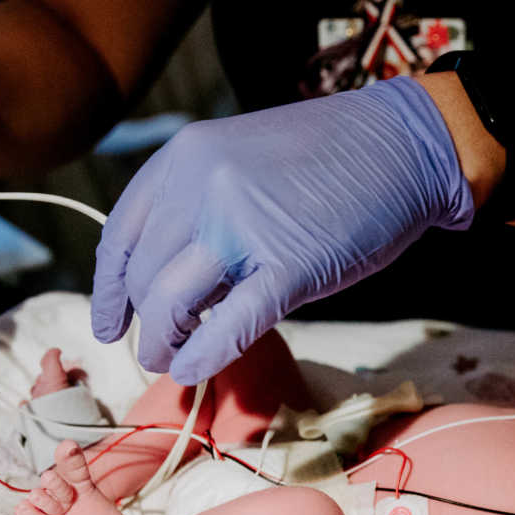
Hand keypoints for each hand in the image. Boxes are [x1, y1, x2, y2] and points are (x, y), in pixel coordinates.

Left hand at [92, 77, 474, 383]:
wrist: (403, 144)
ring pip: (172, 304)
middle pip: (144, 277)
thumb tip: (172, 281)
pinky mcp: (289, 265)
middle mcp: (200, 186)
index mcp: (184, 157)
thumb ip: (199, 206)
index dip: (110, 289)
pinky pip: (229, 326)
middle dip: (143, 324)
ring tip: (172, 360)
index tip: (111, 323)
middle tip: (153, 350)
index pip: (121, 236)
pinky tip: (194, 370)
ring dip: (164, 343)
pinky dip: (204, 357)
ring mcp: (242, 226)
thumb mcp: (241, 159)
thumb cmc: (328, 157)